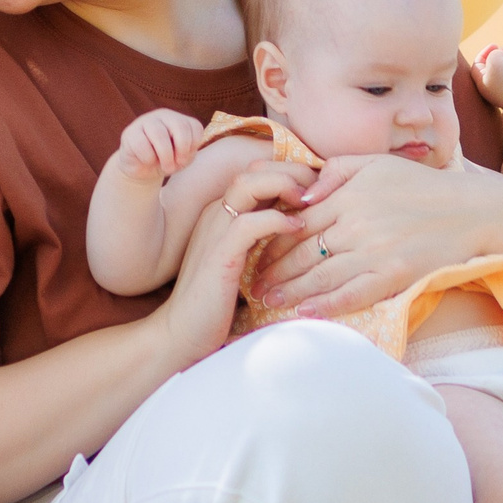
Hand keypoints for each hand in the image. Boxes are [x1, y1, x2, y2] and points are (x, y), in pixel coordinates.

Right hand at [113, 109, 207, 183]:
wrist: (143, 170)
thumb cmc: (166, 162)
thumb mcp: (183, 159)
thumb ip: (187, 152)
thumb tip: (179, 152)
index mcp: (179, 120)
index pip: (194, 126)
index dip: (193, 146)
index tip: (185, 158)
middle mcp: (163, 116)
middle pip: (179, 126)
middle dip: (181, 150)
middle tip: (177, 165)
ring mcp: (145, 121)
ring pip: (159, 134)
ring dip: (166, 156)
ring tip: (166, 168)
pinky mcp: (130, 133)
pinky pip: (142, 145)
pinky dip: (149, 159)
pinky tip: (147, 161)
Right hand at [147, 167, 299, 370]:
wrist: (181, 332)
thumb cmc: (216, 302)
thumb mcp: (242, 262)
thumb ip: (261, 241)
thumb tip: (299, 228)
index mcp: (222, 214)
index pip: (257, 174)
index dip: (289, 173)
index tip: (318, 189)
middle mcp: (216, 214)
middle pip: (254, 170)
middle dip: (292, 171)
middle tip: (322, 188)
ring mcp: (215, 231)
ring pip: (248, 184)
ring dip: (284, 185)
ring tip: (310, 201)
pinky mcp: (220, 254)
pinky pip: (250, 223)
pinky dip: (277, 220)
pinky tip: (298, 228)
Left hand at [253, 152, 502, 317]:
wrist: (473, 210)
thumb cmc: (423, 185)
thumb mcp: (376, 163)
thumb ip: (335, 171)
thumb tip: (301, 195)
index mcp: (349, 196)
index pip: (298, 222)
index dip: (272, 240)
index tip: (254, 253)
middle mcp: (357, 224)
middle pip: (304, 251)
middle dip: (274, 271)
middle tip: (252, 285)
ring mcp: (376, 251)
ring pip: (322, 275)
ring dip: (292, 292)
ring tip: (268, 302)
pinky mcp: (395, 274)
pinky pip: (354, 293)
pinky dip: (328, 305)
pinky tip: (307, 313)